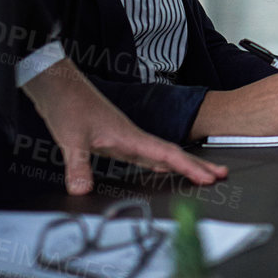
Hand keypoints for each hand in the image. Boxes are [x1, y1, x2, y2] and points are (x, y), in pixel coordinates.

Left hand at [22, 58, 227, 195]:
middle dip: (196, 165)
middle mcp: (131, 137)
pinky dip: (158, 163)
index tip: (210, 177)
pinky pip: (144, 155)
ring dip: (180, 165)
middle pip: (172, 154)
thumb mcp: (70, 138)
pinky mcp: (113, 139)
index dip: (189, 168)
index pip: (167, 154)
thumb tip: (82, 191)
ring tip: (198, 175)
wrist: (58, 85)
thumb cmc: (68, 104)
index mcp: (129, 136)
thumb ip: (78, 166)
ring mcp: (124, 138)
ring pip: (160, 154)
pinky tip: (159, 169)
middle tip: (220, 175)